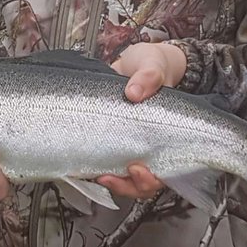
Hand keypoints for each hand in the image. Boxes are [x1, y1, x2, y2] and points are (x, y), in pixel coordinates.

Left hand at [97, 42, 187, 199]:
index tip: (137, 168)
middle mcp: (147, 145)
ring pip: (123, 178)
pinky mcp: (107, 139)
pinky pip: (103, 163)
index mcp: (165, 135)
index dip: (151, 178)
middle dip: (127, 185)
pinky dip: (94, 169)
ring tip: (95, 174)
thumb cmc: (152, 66)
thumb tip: (134, 92)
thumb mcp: (152, 65)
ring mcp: (126, 145)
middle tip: (109, 177)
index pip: (165, 171)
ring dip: (110, 182)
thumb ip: (149, 76)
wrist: (134, 61)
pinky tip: (82, 167)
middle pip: (142, 183)